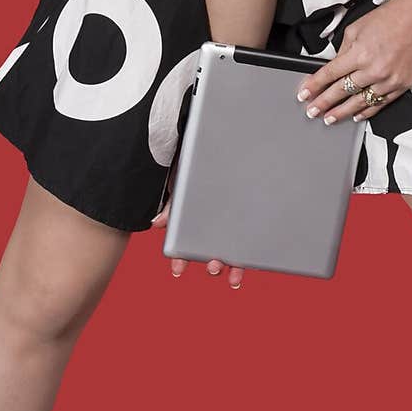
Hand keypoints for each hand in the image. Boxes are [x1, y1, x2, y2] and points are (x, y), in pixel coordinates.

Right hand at [151, 153, 245, 289]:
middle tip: (212, 266)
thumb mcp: (180, 180)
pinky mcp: (250, 214)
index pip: (186, 244)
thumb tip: (158, 224)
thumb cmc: (192, 160)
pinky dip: (253, 252)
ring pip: (233, 250)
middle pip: (212, 251)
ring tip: (232, 273)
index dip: (181, 259)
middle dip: (212, 264)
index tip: (178, 270)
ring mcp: (232, 220)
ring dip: (233, 266)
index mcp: (192, 217)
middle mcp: (212, 223)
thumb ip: (172, 203)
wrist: (212, 136)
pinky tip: (253, 259)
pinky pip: (253, 237)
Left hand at [295, 0, 411, 125]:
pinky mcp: (402, 85)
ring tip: (329, 118)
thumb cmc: (389, 17)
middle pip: (342, 91)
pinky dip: (367, 111)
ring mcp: (389, 79)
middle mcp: (373, 69)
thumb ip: (344, 49)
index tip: (304, 94)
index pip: (330, 74)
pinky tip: (356, 115)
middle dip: (323, 103)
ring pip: (360, 102)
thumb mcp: (357, 27)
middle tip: (311, 111)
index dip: (315, 86)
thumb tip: (335, 65)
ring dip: (342, 112)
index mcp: (359, 53)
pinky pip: (380, 103)